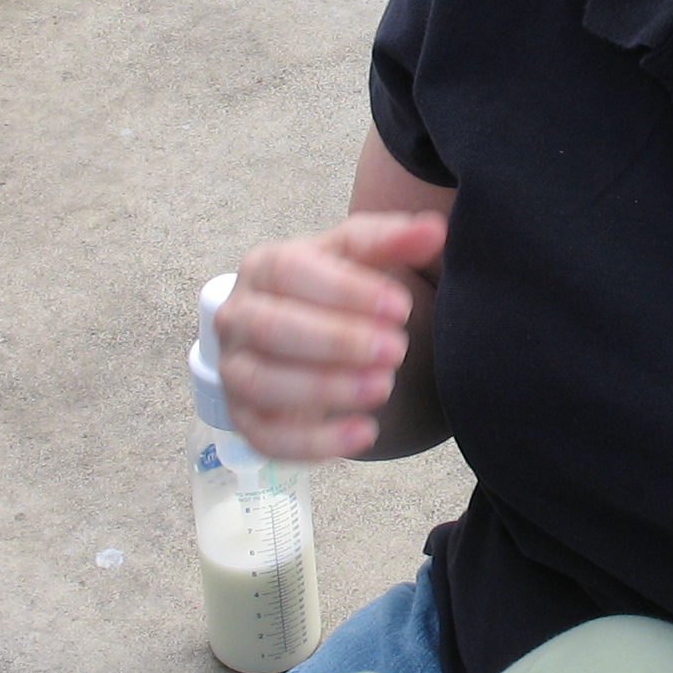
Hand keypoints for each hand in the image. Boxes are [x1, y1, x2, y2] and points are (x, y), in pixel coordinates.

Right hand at [214, 210, 445, 459]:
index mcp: (262, 268)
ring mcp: (237, 371)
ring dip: (326, 388)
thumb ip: (394, 240)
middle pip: (272, 329)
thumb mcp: (362, 257)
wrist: (306, 334)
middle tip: (397, 349)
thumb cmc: (332, 288)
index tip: (400, 307)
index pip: (290, 272)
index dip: (345, 290)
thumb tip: (435, 229)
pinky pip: (269, 438)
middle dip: (337, 340)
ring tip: (384, 385)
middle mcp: (239, 318)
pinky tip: (365, 433)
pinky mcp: (248, 420)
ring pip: (264, 383)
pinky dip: (316, 443)